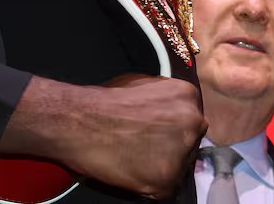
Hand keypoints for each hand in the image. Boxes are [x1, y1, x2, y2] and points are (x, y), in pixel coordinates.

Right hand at [0, 73, 205, 198]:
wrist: (80, 121)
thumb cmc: (105, 101)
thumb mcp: (144, 84)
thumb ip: (166, 99)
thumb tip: (169, 110)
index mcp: (188, 97)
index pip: (191, 119)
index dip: (175, 130)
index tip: (159, 134)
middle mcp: (193, 124)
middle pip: (190, 143)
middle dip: (172, 147)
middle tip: (146, 148)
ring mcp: (182, 154)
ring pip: (180, 167)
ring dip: (162, 167)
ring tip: (135, 159)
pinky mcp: (167, 181)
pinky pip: (165, 189)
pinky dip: (149, 186)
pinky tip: (132, 172)